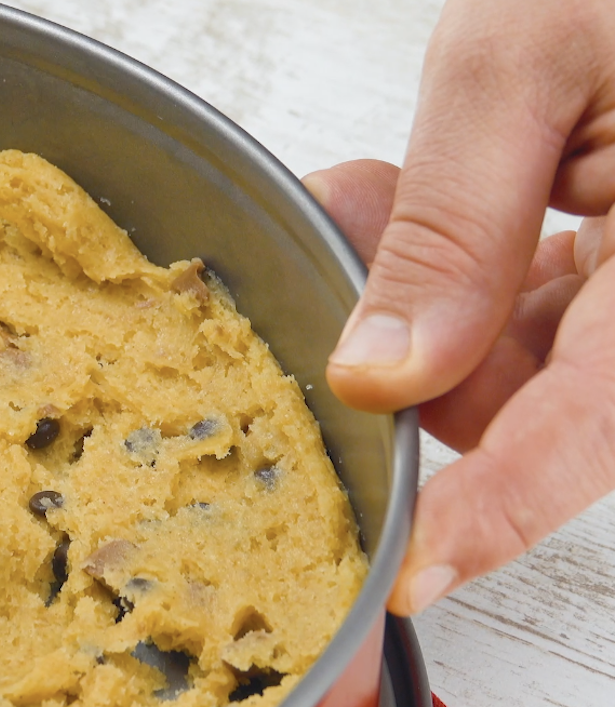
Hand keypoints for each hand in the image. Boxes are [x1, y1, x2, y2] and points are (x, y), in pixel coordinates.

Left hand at [303, 0, 614, 615]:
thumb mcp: (526, 60)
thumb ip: (455, 223)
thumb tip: (388, 370)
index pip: (594, 421)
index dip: (500, 505)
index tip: (418, 567)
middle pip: (545, 402)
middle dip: (421, 347)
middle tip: (342, 254)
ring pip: (530, 365)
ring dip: (430, 302)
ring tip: (370, 197)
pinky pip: (542, 319)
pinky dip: (464, 279)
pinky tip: (414, 208)